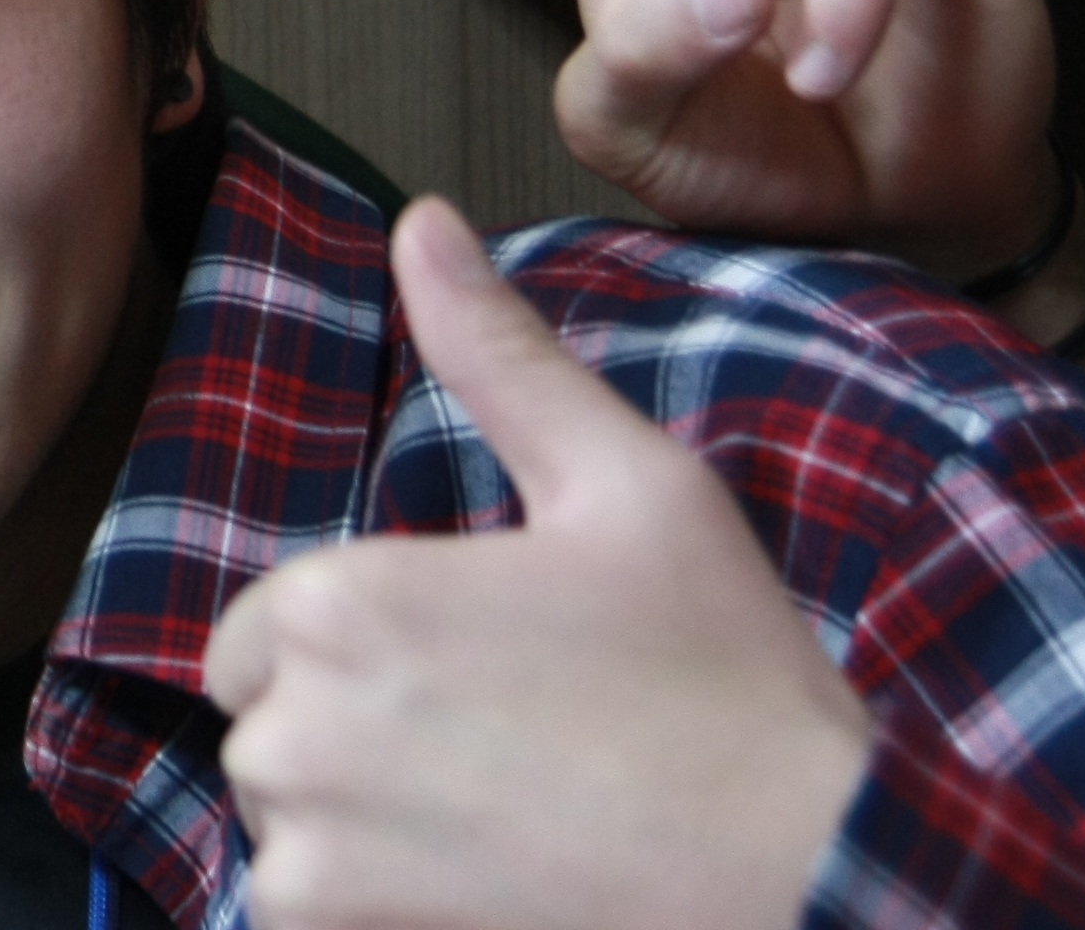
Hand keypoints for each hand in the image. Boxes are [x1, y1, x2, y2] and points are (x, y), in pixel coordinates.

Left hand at [204, 199, 873, 929]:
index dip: (363, 649)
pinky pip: (304, 922)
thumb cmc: (729, 683)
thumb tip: (423, 223)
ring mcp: (312, 860)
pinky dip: (375, 909)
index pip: (268, 629)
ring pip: (290, 829)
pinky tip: (491, 887)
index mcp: (339, 605)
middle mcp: (294, 731)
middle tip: (512, 752)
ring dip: (367, 831)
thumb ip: (498, 356)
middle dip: (360, 738)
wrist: (816, 880)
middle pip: (272, 729)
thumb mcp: (629, 485)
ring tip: (509, 825)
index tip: (478, 674)